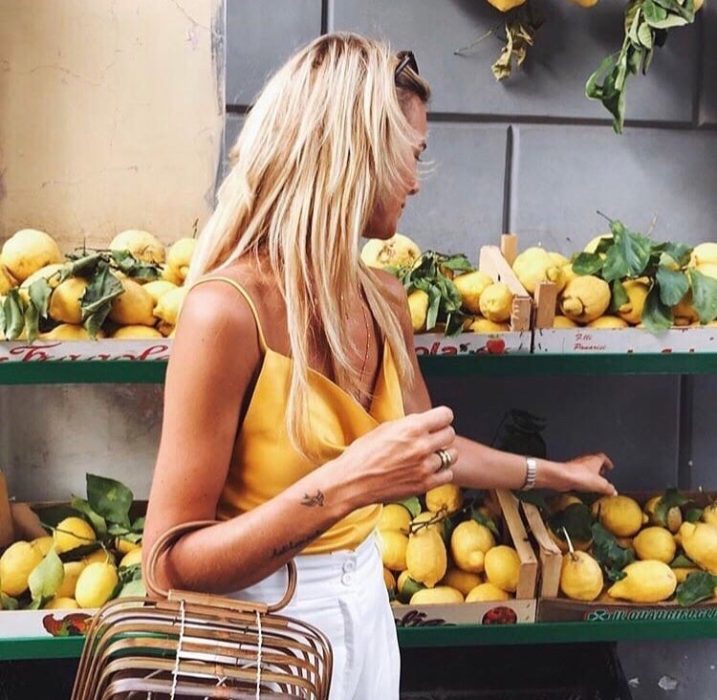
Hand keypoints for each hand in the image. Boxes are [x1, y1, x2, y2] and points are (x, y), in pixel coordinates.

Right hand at [331, 405, 457, 508]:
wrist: (352, 481)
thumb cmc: (362, 454)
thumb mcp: (385, 428)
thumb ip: (408, 425)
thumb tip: (423, 423)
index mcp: (412, 427)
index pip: (446, 415)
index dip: (441, 418)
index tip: (437, 422)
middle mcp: (421, 446)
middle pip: (450, 434)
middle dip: (441, 434)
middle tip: (431, 439)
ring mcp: (425, 467)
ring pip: (452, 455)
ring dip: (443, 454)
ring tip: (429, 456)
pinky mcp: (424, 484)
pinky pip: (447, 474)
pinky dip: (440, 472)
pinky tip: (427, 470)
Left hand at [555, 453, 616, 495]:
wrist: (561, 477)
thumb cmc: (579, 475)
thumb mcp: (600, 484)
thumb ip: (608, 488)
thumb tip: (613, 491)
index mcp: (594, 460)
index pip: (603, 457)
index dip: (607, 462)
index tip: (610, 467)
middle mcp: (584, 461)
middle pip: (593, 463)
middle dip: (598, 469)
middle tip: (602, 476)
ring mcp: (575, 467)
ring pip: (585, 469)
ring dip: (589, 476)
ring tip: (593, 484)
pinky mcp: (568, 474)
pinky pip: (577, 476)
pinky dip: (581, 481)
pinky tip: (583, 488)